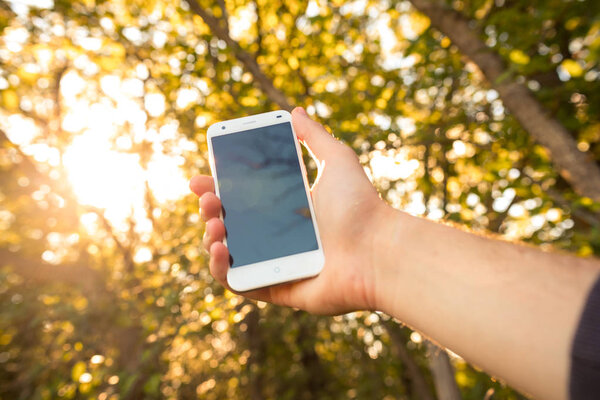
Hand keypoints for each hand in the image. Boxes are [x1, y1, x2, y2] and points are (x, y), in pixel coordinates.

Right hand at [189, 107, 390, 314]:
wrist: (378, 250)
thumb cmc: (361, 207)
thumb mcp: (337, 160)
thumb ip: (314, 136)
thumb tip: (294, 110)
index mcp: (287, 209)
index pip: (243, 199)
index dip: (218, 188)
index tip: (202, 177)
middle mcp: (278, 237)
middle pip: (231, 225)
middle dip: (211, 210)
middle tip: (208, 199)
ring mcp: (275, 265)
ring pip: (228, 255)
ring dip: (211, 238)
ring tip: (215, 223)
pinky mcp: (276, 290)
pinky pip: (238, 284)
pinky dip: (221, 270)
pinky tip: (220, 249)